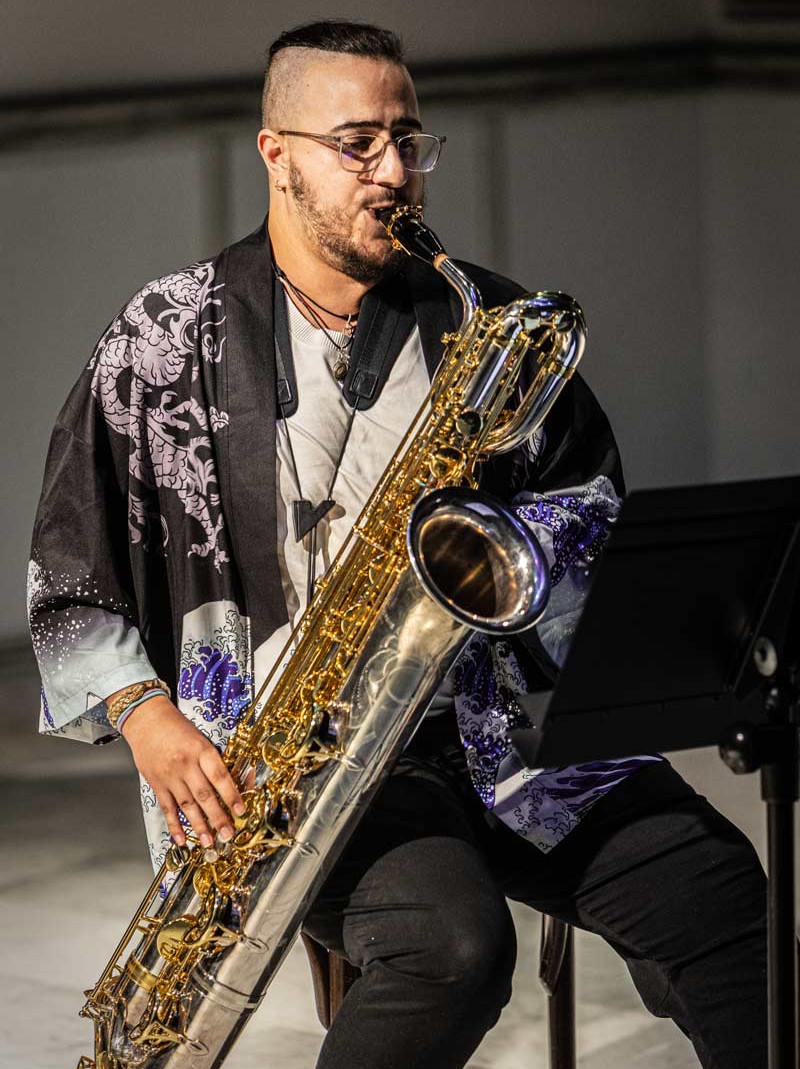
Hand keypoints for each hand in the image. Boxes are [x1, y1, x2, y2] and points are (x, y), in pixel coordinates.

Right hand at [117, 693, 244, 847]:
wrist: (146, 718)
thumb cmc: (177, 727)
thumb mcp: (201, 738)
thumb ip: (212, 761)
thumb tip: (231, 784)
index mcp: (201, 749)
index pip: (220, 776)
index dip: (232, 795)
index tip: (240, 811)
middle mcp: (185, 764)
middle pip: (205, 795)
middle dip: (218, 817)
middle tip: (228, 833)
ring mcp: (169, 775)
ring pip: (187, 805)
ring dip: (199, 825)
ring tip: (209, 841)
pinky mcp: (156, 783)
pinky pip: (167, 808)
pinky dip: (174, 825)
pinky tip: (181, 838)